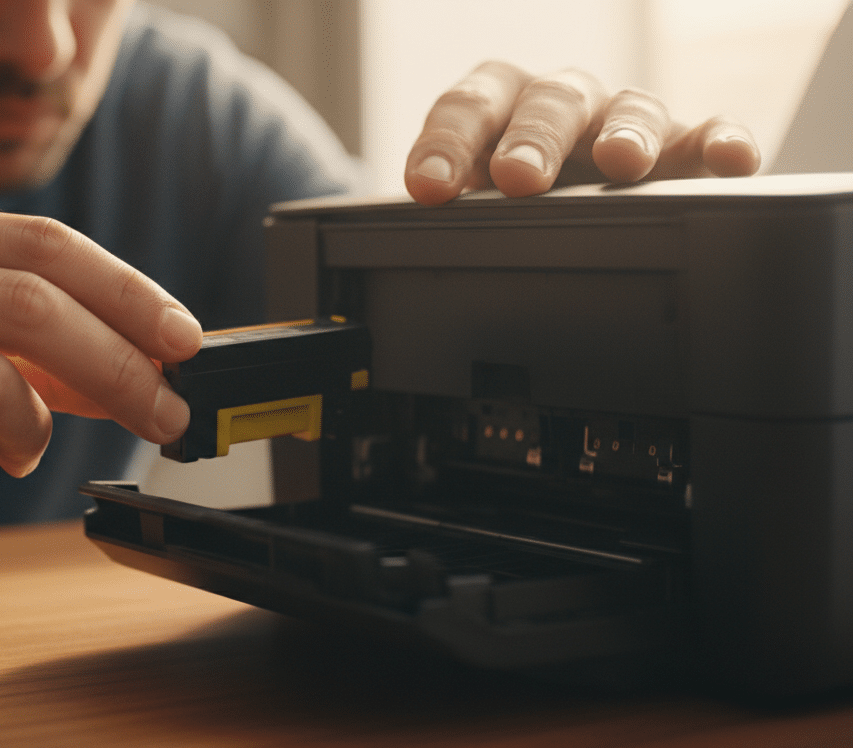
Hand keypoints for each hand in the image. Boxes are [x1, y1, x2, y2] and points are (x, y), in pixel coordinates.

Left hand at [404, 61, 761, 204]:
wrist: (559, 200)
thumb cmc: (506, 200)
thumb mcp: (468, 206)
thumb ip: (447, 218)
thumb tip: (406, 256)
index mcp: (497, 105)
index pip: (468, 109)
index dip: (446, 144)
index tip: (428, 186)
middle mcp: (561, 103)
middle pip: (548, 102)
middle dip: (533, 138)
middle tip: (519, 176)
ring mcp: (620, 119)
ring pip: (628, 109)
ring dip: (623, 133)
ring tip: (621, 162)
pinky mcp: (679, 145)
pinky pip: (705, 133)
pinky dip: (719, 141)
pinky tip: (729, 160)